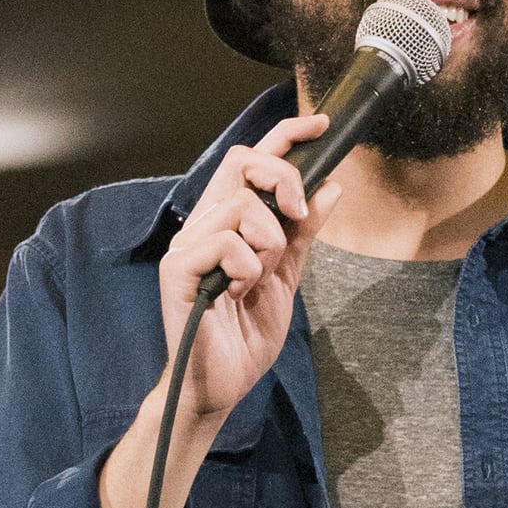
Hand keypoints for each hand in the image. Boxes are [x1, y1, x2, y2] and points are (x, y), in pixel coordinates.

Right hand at [157, 114, 342, 422]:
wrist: (220, 384)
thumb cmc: (245, 334)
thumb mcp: (287, 276)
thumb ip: (303, 232)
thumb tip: (330, 187)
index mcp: (228, 222)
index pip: (251, 161)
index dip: (286, 135)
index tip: (321, 123)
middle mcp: (204, 224)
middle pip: (241, 161)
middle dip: (282, 178)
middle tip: (297, 214)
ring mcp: (187, 245)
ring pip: (241, 205)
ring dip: (268, 240)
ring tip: (259, 276)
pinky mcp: (177, 270)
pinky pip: (225, 242)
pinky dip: (247, 267)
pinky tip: (239, 292)